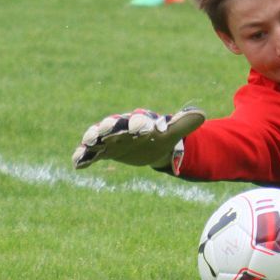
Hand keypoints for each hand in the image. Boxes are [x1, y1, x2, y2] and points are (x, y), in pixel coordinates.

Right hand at [71, 107, 204, 169]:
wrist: (150, 144)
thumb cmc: (160, 135)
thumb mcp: (172, 131)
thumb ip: (184, 124)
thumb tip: (202, 115)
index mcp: (140, 121)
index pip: (138, 120)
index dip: (139, 123)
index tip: (141, 127)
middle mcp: (122, 127)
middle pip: (113, 124)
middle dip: (109, 126)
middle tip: (104, 129)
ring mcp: (110, 139)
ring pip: (98, 136)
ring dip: (92, 138)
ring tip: (88, 143)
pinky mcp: (103, 151)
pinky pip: (90, 153)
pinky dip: (83, 157)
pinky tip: (77, 164)